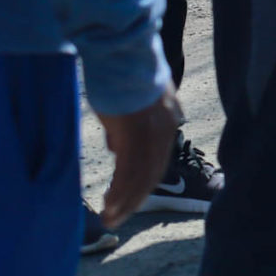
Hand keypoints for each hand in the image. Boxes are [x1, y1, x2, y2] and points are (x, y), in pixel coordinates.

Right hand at [97, 88, 182, 228]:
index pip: (157, 163)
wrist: (123, 55)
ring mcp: (151, 134)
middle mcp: (164, 131)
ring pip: (140, 178)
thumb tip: (117, 149)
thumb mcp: (130, 106)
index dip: (143, 185)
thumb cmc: (121, 77)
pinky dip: (119, 192)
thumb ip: (127, 130)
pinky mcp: (136, 134)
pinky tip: (108, 205)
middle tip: (117, 219)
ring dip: (124, 202)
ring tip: (109, 219)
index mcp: (167, 123)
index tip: (130, 202)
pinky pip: (129, 172)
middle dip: (134, 200)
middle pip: (152, 175)